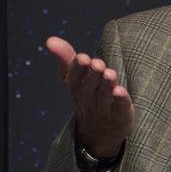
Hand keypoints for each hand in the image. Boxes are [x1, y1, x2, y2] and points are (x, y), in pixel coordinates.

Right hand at [46, 36, 134, 157]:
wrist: (99, 132)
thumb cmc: (87, 95)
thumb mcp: (74, 77)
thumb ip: (66, 57)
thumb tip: (50, 39)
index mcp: (77, 87)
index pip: (75, 77)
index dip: (78, 68)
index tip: (82, 57)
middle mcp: (89, 98)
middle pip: (90, 85)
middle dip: (93, 74)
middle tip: (96, 63)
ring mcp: (104, 108)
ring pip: (104, 96)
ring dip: (107, 85)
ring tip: (109, 73)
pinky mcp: (120, 115)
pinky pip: (120, 108)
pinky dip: (120, 100)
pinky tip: (121, 91)